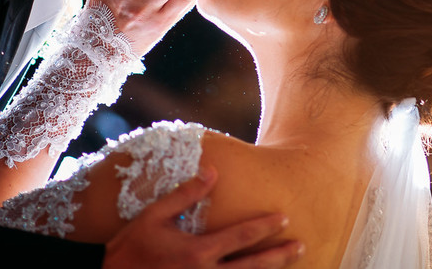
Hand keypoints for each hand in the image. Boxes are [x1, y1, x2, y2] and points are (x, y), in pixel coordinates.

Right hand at [103, 168, 302, 268]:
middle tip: (301, 246)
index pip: (242, 238)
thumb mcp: (154, 215)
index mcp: (199, 252)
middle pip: (253, 267)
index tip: (284, 218)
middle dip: (279, 257)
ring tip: (289, 266)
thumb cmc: (130, 248)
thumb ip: (186, 194)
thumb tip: (212, 172)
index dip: (265, 227)